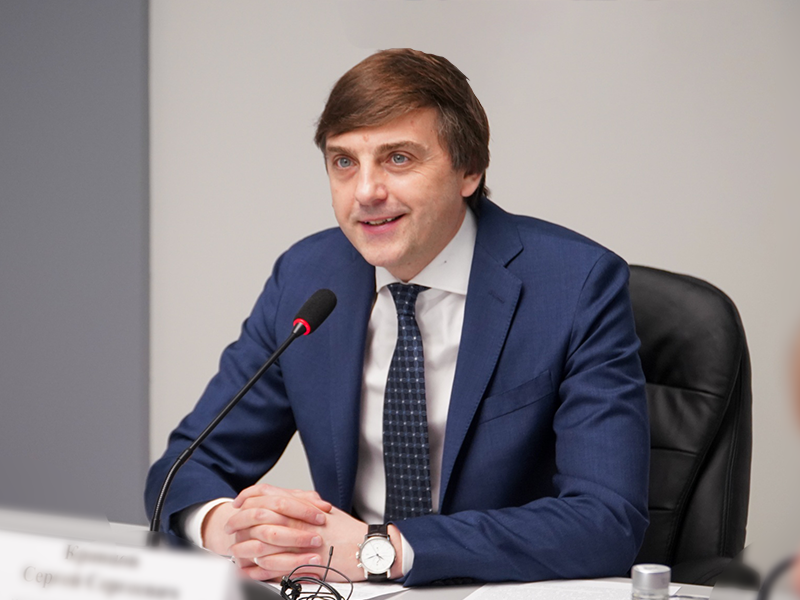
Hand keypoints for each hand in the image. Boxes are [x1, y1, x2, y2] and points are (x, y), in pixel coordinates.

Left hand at [223, 487, 403, 582]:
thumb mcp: (325, 511)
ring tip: (235, 552)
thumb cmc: (350, 533)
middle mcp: (297, 521)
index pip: (267, 494)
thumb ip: (303, 504)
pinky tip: (249, 570)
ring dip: (244, 547)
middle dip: (239, 522)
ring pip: (261, 542)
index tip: (239, 503)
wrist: (368, 549)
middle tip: (230, 527)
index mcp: (302, 506)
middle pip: (258, 516)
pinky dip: (257, 569)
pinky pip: (272, 567)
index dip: (248, 497)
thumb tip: (285, 500)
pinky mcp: (301, 564)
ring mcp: (298, 543)